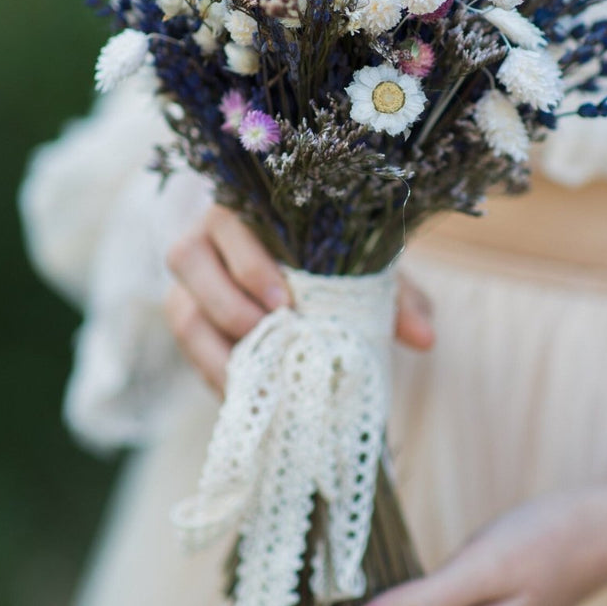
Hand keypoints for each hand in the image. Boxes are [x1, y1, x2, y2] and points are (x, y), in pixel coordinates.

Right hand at [164, 204, 434, 391]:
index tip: (286, 303)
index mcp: (246, 209)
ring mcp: (188, 282)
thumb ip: (395, 297)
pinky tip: (248, 396)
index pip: (228, 224)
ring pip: (180, 309)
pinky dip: (216, 374)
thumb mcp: (366, 272)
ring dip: (214, 348)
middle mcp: (205, 238)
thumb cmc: (335, 264)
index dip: (250, 264)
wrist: (308, 279)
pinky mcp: (188, 321)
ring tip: (258, 379)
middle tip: (274, 337)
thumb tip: (426, 338)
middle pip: (187, 258)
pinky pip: (189, 349)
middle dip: (228, 303)